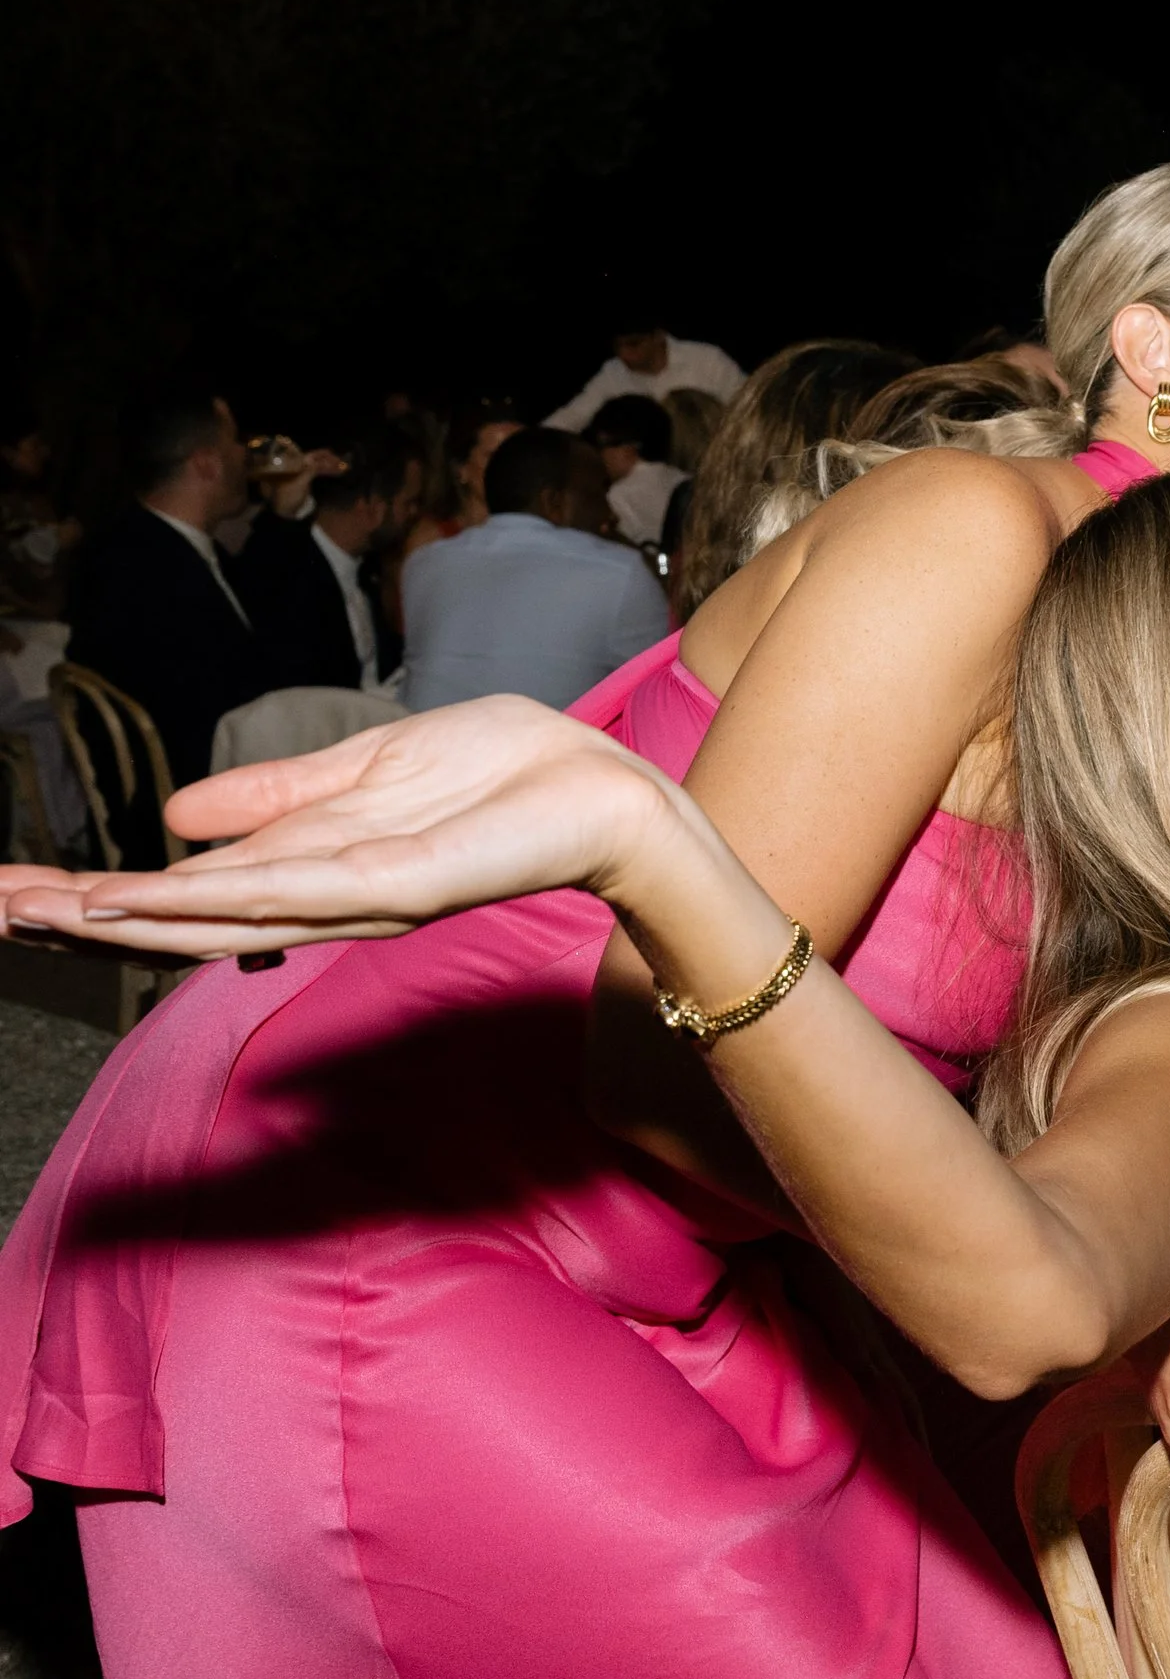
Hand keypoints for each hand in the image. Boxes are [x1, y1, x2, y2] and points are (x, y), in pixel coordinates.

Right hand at [4, 698, 681, 958]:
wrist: (603, 787)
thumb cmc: (503, 773)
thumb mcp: (366, 764)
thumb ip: (275, 794)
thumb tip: (177, 818)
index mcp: (308, 864)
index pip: (185, 887)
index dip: (97, 891)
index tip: (13, 892)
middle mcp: (319, 896)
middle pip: (183, 914)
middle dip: (85, 911)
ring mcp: (354, 898)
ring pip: (221, 914)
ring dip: (128, 914)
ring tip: (44, 909)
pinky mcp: (397, 887)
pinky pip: (295, 893)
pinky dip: (220, 897)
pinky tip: (153, 896)